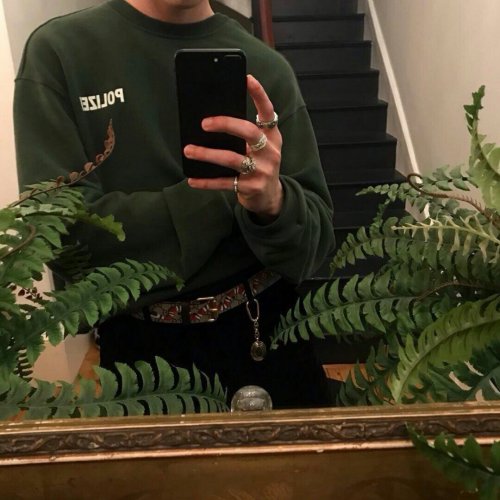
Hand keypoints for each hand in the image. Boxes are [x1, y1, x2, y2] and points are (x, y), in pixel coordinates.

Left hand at [185, 75, 282, 221]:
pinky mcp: (250, 188)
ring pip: (232, 159)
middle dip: (225, 124)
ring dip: (207, 154)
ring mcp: (261, 170)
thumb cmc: (259, 164)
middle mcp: (270, 151)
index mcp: (272, 136)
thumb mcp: (260, 147)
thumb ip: (244, 133)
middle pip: (248, 132)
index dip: (258, 94)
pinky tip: (192, 178)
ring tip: (188, 150)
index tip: (246, 78)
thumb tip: (210, 119)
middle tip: (203, 123)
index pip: (268, 111)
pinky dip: (206, 181)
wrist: (270, 197)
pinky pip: (224, 183)